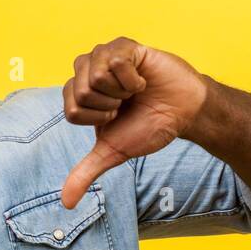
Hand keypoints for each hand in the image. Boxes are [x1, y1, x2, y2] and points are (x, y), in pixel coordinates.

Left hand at [60, 37, 208, 208]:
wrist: (183, 113)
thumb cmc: (148, 127)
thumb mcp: (113, 152)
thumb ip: (86, 173)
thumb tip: (67, 203)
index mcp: (78, 95)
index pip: (72, 110)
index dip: (98, 120)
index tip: (115, 117)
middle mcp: (86, 72)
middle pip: (81, 92)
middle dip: (109, 106)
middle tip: (126, 103)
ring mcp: (104, 55)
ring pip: (95, 75)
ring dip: (121, 90)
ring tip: (134, 90)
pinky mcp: (124, 46)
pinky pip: (115, 60)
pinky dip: (132, 78)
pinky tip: (142, 79)